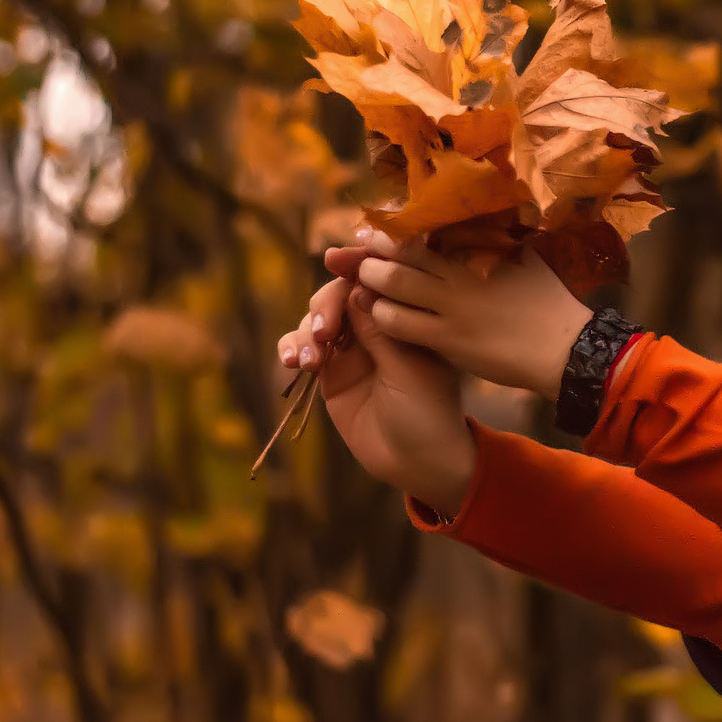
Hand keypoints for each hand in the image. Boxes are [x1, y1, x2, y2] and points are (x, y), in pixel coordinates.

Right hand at [277, 268, 476, 516]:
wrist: (417, 463)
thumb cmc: (428, 414)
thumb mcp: (408, 369)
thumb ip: (380, 329)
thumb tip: (358, 285)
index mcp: (407, 317)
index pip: (377, 279)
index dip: (355, 265)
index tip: (334, 259)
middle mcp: (379, 327)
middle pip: (340, 293)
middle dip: (326, 305)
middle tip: (324, 331)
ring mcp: (353, 349)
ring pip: (317, 319)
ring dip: (306, 331)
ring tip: (310, 360)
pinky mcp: (331, 373)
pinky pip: (303, 349)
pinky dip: (293, 348)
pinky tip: (294, 362)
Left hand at [334, 229, 593, 397]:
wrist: (565, 348)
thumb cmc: (549, 300)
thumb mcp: (526, 256)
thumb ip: (498, 237)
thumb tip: (486, 214)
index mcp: (478, 246)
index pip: (424, 228)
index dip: (394, 226)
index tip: (377, 226)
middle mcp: (460, 270)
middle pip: (401, 251)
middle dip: (372, 249)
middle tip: (356, 249)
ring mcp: (452, 305)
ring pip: (393, 284)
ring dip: (371, 280)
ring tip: (363, 280)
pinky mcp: (448, 338)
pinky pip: (399, 323)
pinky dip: (382, 315)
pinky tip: (379, 314)